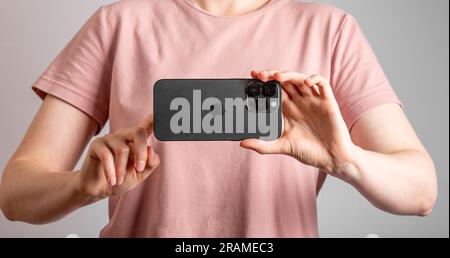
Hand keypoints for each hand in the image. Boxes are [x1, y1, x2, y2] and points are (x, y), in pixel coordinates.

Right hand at [77, 115, 159, 198]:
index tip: (159, 113)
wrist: (100, 190)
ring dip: (122, 169)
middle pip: (139, 132)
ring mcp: (111, 138)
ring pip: (123, 149)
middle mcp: (125, 135)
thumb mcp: (140, 174)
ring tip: (119, 180)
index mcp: (138, 141)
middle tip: (139, 169)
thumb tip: (151, 150)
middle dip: (141, 152)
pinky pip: (107, 156)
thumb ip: (150, 163)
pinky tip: (112, 181)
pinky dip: (111, 171)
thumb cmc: (121, 179)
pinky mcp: (97, 145)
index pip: (148, 126)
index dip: (155, 118)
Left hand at [241, 71, 357, 177]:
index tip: (251, 79)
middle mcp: (300, 102)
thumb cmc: (309, 152)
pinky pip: (322, 83)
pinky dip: (314, 79)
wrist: (332, 159)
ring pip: (300, 79)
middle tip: (259, 75)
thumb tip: (242, 143)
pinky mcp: (328, 102)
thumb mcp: (282, 147)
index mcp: (288, 110)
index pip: (274, 90)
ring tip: (277, 76)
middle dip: (272, 75)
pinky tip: (306, 83)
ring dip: (289, 74)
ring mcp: (313, 100)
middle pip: (285, 81)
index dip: (264, 83)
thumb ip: (263, 145)